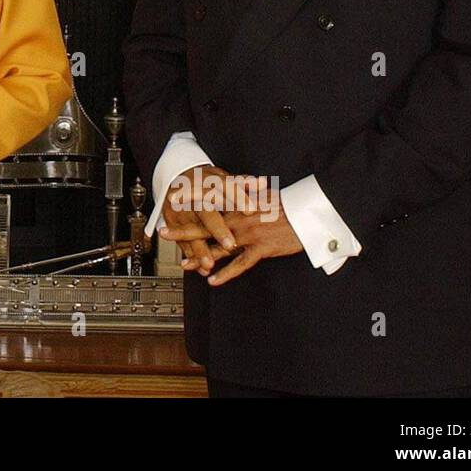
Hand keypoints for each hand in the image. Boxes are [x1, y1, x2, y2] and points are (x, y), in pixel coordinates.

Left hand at [160, 180, 303, 285]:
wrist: (307, 213)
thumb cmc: (286, 205)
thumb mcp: (262, 195)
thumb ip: (245, 195)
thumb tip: (234, 190)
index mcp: (238, 205)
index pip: (208, 205)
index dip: (189, 205)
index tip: (171, 204)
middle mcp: (239, 219)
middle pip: (207, 226)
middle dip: (184, 231)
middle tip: (163, 233)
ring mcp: (249, 234)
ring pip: (219, 248)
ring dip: (200, 257)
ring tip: (184, 265)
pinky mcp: (261, 248)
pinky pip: (240, 264)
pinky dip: (226, 273)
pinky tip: (213, 280)